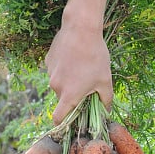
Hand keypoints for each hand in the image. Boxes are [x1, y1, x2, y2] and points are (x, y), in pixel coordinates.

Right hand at [45, 10, 113, 124]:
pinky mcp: (48, 61)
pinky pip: (56, 71)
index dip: (63, 124)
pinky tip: (75, 58)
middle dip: (73, 97)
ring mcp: (50, 73)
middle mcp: (55, 86)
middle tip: (87, 86)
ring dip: (70, 81)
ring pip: (60, 84)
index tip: (70, 123)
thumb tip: (106, 112)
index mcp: (69, 95)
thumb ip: (106, 100)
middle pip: (63, 99)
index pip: (58, 118)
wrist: (81, 29)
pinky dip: (65, 69)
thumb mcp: (106, 80)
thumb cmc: (96, 57)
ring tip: (83, 68)